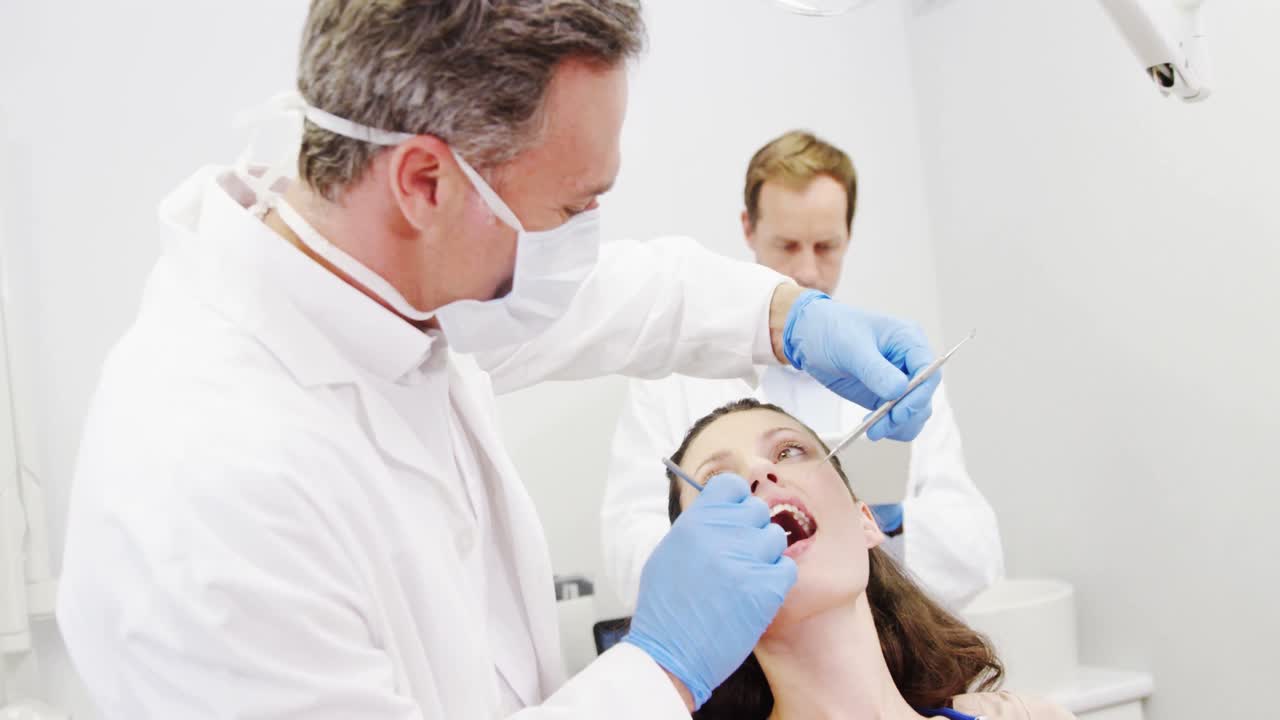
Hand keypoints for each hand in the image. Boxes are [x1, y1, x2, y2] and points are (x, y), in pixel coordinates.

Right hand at [624, 474, 795, 708]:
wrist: (671, 654)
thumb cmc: (667, 608)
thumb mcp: (669, 552)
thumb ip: (699, 526)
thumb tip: (724, 508)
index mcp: (695, 521)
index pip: (732, 485)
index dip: (737, 501)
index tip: (734, 517)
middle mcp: (720, 533)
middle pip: (758, 510)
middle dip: (752, 531)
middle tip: (739, 556)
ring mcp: (745, 559)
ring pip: (775, 538)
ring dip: (765, 556)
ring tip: (745, 579)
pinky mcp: (765, 588)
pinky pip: (787, 568)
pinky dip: (776, 581)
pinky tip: (757, 594)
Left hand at [783, 290, 938, 440]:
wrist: (809, 336)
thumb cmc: (831, 329)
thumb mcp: (851, 347)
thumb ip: (875, 369)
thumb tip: (898, 391)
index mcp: (908, 340)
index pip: (929, 370)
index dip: (919, 394)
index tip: (899, 412)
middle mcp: (909, 361)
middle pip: (924, 395)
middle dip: (905, 415)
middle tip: (879, 427)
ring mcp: (898, 380)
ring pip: (915, 412)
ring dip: (899, 426)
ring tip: (873, 431)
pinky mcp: (885, 396)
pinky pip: (898, 418)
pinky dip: (890, 427)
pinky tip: (871, 427)